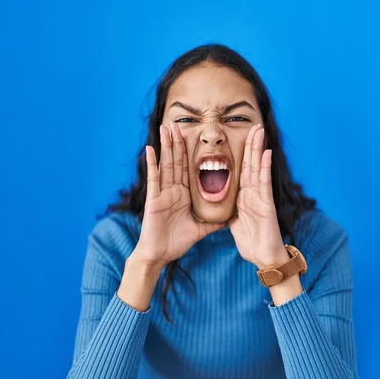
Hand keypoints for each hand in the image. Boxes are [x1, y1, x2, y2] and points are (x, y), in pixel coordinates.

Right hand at [132, 122, 227, 270]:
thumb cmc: (176, 242)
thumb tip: (229, 219)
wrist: (160, 255)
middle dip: (177, 142)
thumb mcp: (201, 229)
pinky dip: (152, 163)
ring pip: (166, 164)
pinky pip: (153, 178)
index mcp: (183, 194)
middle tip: (177, 123)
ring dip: (165, 146)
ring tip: (165, 128)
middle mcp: (172, 190)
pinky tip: (150, 149)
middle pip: (176, 161)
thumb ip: (214, 222)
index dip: (191, 152)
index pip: (188, 168)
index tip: (194, 135)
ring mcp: (162, 193)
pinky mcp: (154, 199)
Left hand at [228, 124, 288, 269]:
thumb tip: (218, 202)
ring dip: (258, 149)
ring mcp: (260, 197)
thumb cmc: (251, 241)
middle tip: (252, 125)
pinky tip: (266, 152)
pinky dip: (264, 167)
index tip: (238, 137)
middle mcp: (252, 193)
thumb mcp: (234, 221)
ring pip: (257, 168)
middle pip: (250, 164)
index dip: (239, 153)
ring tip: (259, 131)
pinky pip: (263, 183)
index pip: (240, 170)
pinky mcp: (266, 204)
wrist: (263, 257)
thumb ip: (228, 209)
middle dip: (251, 144)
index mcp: (243, 196)